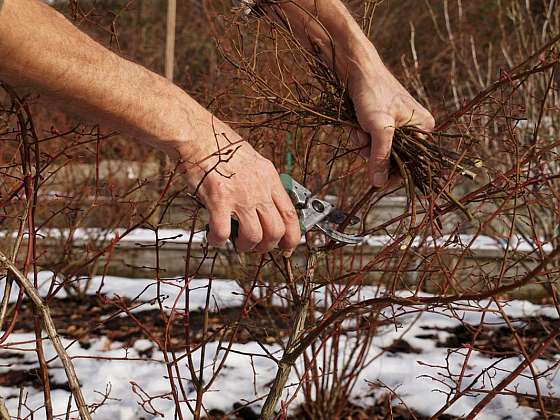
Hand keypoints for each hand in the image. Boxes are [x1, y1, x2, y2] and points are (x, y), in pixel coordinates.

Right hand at [180, 124, 300, 253]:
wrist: (199, 136)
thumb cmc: (222, 147)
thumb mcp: (255, 162)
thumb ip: (263, 184)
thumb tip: (267, 206)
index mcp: (269, 179)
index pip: (291, 215)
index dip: (292, 236)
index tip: (288, 246)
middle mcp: (258, 189)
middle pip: (275, 231)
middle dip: (267, 246)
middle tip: (257, 245)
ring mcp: (239, 196)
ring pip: (254, 236)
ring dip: (246, 246)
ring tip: (237, 241)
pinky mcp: (218, 201)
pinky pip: (223, 233)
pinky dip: (219, 240)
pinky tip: (215, 236)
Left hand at [347, 58, 434, 187]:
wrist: (354, 68)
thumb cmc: (373, 92)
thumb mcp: (380, 128)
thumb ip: (380, 157)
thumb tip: (379, 183)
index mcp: (423, 127)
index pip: (412, 162)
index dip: (394, 174)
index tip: (378, 182)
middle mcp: (412, 127)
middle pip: (392, 157)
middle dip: (373, 152)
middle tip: (364, 139)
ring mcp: (394, 124)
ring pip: (376, 149)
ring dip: (362, 143)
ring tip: (358, 127)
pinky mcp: (378, 121)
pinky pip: (368, 139)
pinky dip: (358, 134)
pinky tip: (353, 123)